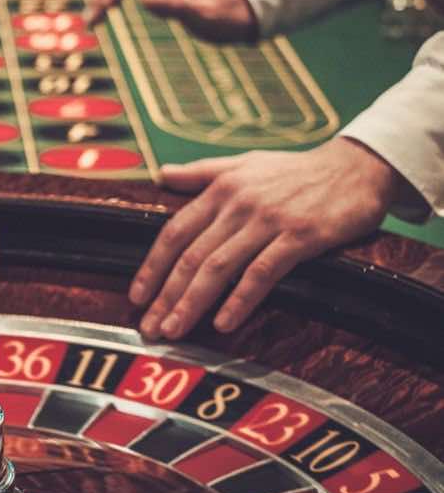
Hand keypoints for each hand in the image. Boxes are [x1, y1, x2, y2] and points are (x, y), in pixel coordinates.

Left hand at [132, 139, 403, 340]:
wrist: (357, 167)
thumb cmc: (295, 170)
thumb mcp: (244, 162)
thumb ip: (201, 172)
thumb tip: (160, 175)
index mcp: (220, 190)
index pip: (175, 233)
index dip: (152, 266)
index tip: (137, 297)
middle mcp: (238, 205)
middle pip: (191, 256)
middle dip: (166, 295)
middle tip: (149, 327)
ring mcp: (268, 221)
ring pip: (219, 267)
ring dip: (192, 302)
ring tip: (174, 330)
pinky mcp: (300, 237)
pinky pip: (263, 272)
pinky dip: (240, 299)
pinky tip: (224, 323)